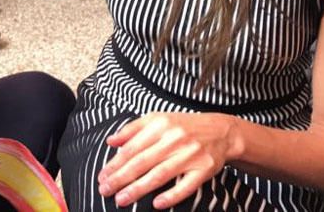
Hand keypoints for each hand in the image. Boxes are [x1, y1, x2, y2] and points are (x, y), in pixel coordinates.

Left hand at [98, 113, 242, 208]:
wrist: (221, 131)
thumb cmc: (184, 127)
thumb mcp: (159, 119)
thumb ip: (133, 129)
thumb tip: (110, 141)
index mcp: (161, 125)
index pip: (133, 147)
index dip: (115, 163)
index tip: (101, 176)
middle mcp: (175, 139)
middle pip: (143, 161)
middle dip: (121, 177)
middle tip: (104, 190)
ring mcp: (190, 155)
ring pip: (160, 174)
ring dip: (138, 188)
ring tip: (121, 199)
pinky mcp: (204, 169)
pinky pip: (186, 185)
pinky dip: (172, 195)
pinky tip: (156, 204)